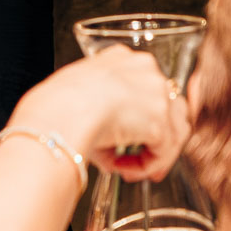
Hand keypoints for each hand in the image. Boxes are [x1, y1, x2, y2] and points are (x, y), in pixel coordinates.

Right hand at [5, 48, 188, 182]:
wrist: (62, 111)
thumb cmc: (57, 104)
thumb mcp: (78, 98)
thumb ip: (99, 116)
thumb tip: (105, 146)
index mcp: (123, 59)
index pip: (145, 86)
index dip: (140, 115)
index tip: (129, 134)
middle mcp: (146, 71)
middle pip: (167, 106)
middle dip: (157, 136)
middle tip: (143, 159)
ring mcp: (157, 95)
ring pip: (172, 130)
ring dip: (153, 154)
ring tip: (131, 170)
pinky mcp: (160, 122)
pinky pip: (162, 152)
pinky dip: (145, 166)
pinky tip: (125, 170)